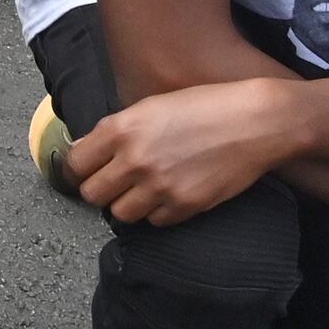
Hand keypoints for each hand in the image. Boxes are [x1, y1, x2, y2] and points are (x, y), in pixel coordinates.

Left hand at [62, 76, 307, 225]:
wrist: (254, 122)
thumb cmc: (203, 106)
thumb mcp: (149, 106)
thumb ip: (115, 130)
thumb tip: (87, 151)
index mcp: (120, 129)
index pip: (75, 164)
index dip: (78, 169)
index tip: (85, 171)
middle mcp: (134, 160)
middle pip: (92, 194)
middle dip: (100, 189)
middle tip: (113, 182)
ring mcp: (159, 186)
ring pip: (119, 213)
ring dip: (126, 203)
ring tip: (142, 189)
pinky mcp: (184, 206)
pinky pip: (153, 221)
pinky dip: (156, 212)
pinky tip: (168, 194)